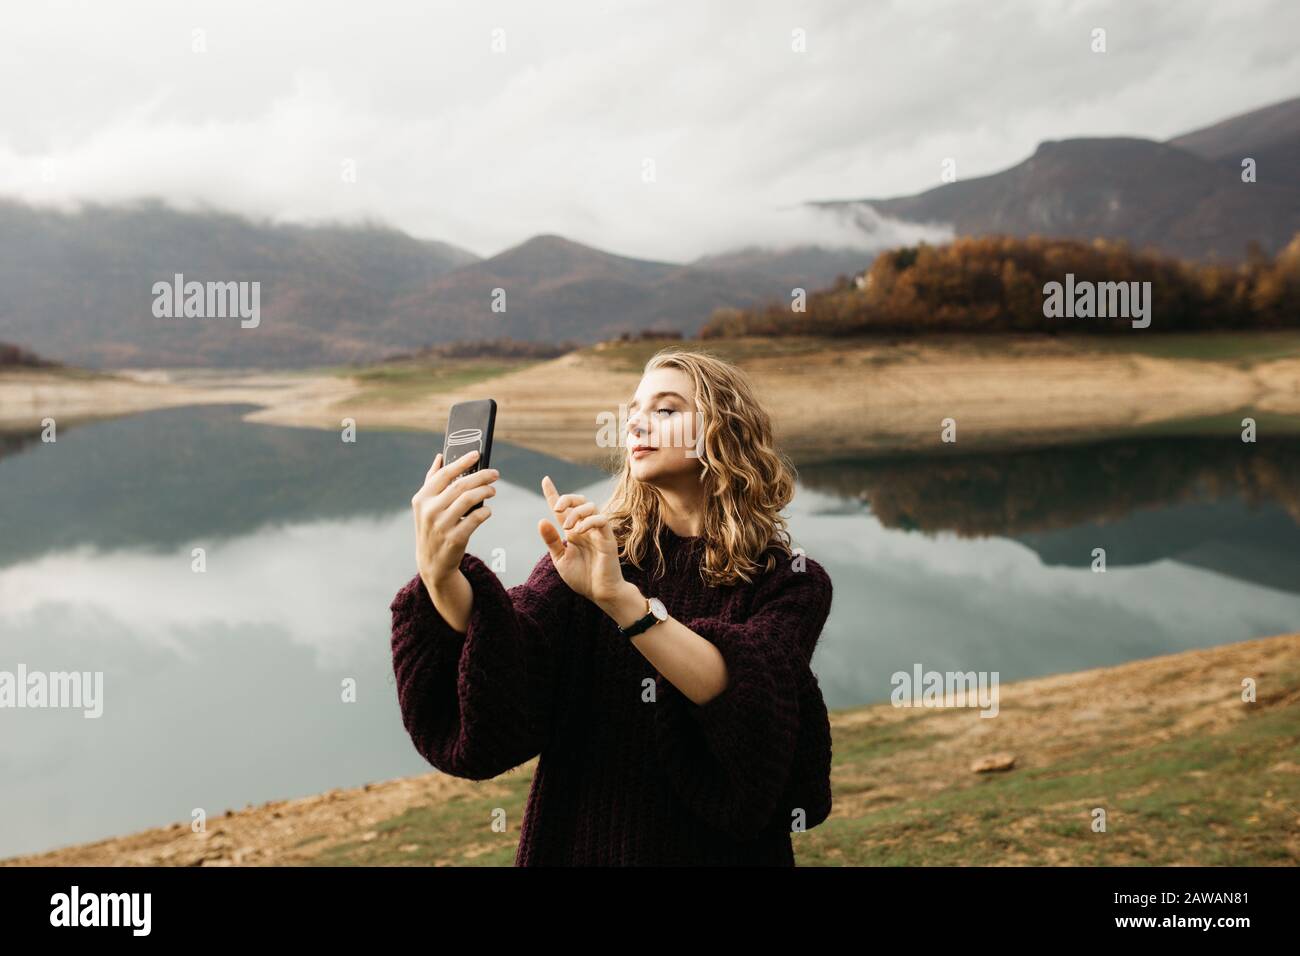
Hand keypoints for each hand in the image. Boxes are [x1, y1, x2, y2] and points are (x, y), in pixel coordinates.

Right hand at [411, 450, 498, 588]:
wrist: (432, 563)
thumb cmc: (432, 527)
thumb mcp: (425, 505)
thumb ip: (431, 480)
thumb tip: (440, 456)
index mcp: (422, 498)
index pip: (444, 474)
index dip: (462, 462)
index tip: (477, 454)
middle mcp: (429, 510)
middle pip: (460, 485)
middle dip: (481, 476)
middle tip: (494, 474)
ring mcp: (441, 525)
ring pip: (469, 499)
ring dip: (485, 491)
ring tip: (493, 490)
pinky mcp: (454, 539)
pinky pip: (475, 519)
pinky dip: (485, 512)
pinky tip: (487, 510)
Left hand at [538, 476, 626, 604]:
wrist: (600, 592)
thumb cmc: (582, 577)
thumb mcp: (560, 559)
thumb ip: (551, 540)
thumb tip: (542, 520)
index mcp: (573, 531)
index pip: (563, 508)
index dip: (553, 493)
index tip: (545, 480)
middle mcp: (585, 527)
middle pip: (579, 500)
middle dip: (567, 498)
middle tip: (557, 508)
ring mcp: (598, 531)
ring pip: (591, 506)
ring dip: (577, 512)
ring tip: (568, 528)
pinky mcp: (608, 538)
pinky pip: (601, 520)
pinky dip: (589, 521)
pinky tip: (579, 531)